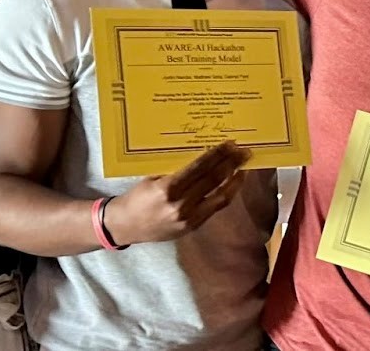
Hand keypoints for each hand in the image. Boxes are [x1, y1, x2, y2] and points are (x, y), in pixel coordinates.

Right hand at [103, 142, 251, 244]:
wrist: (125, 226)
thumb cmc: (137, 197)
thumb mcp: (151, 178)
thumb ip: (175, 168)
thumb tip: (201, 151)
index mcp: (167, 188)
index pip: (199, 167)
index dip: (217, 155)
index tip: (230, 144)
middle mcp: (180, 204)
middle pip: (213, 180)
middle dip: (231, 164)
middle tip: (244, 151)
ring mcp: (188, 218)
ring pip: (220, 197)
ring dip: (235, 180)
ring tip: (244, 167)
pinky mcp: (193, 227)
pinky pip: (215, 208)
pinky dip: (226, 194)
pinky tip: (232, 184)